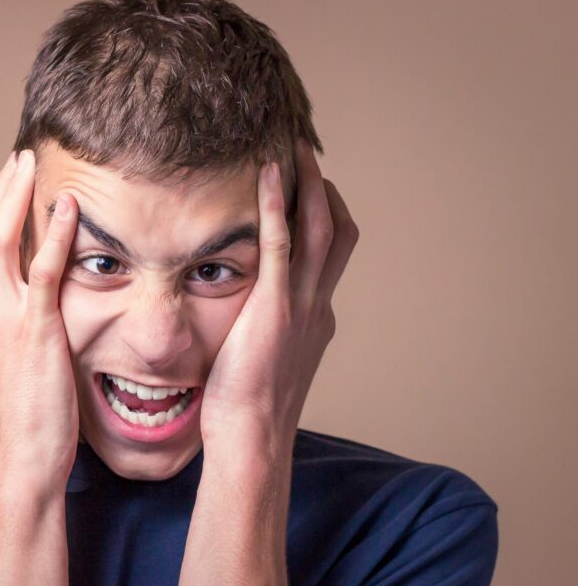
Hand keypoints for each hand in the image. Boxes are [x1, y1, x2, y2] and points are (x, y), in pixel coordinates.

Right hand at [0, 150, 80, 486]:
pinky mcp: (33, 333)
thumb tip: (45, 322)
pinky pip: (40, 272)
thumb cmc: (26, 430)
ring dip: (14, 197)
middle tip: (17, 159)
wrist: (21, 467)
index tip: (10, 188)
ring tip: (31, 164)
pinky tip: (68, 208)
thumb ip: (24, 339)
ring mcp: (3, 322)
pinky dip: (52, 235)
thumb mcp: (17, 375)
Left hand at [200, 139, 358, 456]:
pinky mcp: (275, 307)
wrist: (250, 437)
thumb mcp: (264, 359)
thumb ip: (265, 330)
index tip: (308, 188)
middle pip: (340, 232)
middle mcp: (318, 305)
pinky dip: (277, 205)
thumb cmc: (245, 406)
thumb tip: (245, 317)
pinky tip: (268, 174)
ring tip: (294, 149)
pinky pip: (279, 243)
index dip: (326, 216)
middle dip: (327, 190)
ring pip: (322, 229)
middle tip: (306, 155)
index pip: (331, 254)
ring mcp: (301, 305)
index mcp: (316, 317)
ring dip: (311, 185)